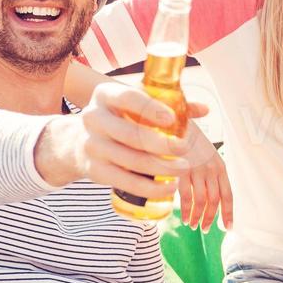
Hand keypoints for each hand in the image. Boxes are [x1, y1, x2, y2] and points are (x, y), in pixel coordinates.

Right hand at [41, 82, 201, 194]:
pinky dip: (151, 187)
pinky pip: (126, 182)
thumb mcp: (136, 104)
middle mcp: (93, 118)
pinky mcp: (95, 170)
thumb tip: (204, 109)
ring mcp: (92, 146)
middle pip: (131, 134)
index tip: (171, 119)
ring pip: (132, 160)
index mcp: (105, 94)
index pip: (128, 98)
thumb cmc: (120, 117)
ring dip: (162, 167)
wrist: (78, 140)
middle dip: (162, 144)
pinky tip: (170, 186)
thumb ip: (170, 104)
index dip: (150, 109)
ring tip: (183, 169)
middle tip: (184, 148)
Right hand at [177, 120, 233, 231]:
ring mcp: (197, 170)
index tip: (228, 227)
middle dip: (211, 218)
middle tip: (205, 229)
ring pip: (201, 201)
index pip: (228, 194)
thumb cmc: (190, 139)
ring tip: (194, 225)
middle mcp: (211, 169)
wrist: (175, 120)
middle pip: (215, 201)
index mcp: (220, 166)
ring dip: (198, 217)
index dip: (229, 212)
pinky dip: (186, 210)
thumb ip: (209, 173)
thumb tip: (208, 196)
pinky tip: (184, 217)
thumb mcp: (206, 154)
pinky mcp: (182, 170)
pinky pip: (186, 196)